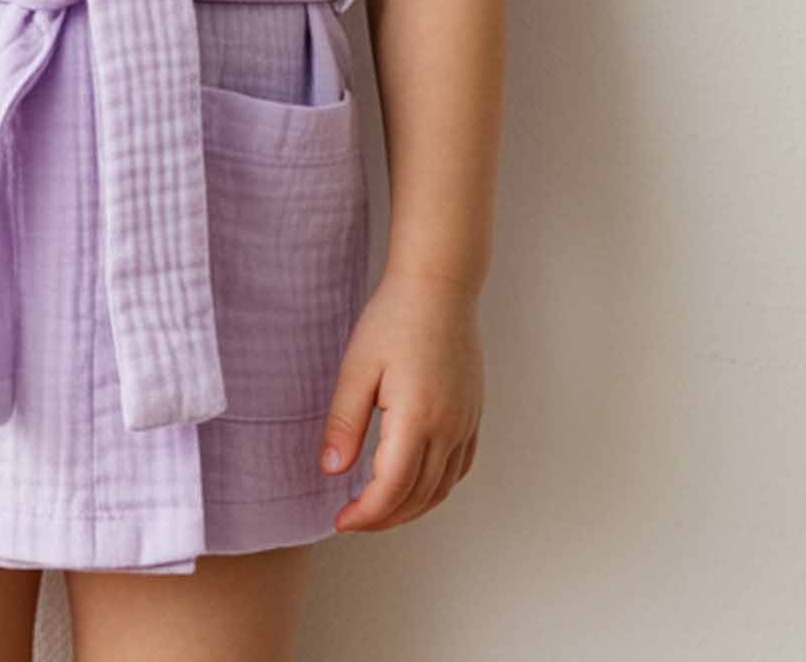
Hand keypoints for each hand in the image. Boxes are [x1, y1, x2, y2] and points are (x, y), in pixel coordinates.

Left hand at [318, 269, 483, 531]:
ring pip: (442, 488)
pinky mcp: (473, 414)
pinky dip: (437, 488)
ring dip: (411, 508)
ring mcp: (466, 423)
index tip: (340, 521)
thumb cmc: (394, 318)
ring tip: (379, 509)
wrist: (439, 285)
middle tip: (353, 519)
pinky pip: (459, 468)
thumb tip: (331, 471)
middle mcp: (449, 428)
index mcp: (417, 418)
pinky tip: (416, 485)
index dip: (365, 514)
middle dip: (384, 518)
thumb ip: (344, 422)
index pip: (391, 489)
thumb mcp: (357, 366)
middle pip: (418, 497)